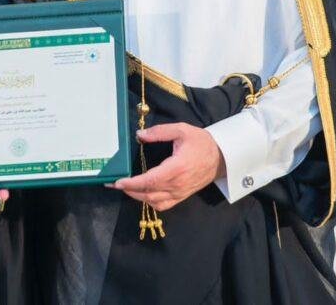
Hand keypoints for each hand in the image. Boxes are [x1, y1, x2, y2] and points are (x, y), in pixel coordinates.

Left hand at [111, 123, 225, 211]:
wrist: (221, 157)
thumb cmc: (201, 142)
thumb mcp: (181, 130)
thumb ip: (159, 132)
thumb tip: (139, 135)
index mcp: (177, 168)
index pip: (150, 181)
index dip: (132, 183)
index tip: (118, 182)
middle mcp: (178, 184)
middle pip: (148, 193)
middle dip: (129, 190)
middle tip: (113, 184)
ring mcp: (180, 193)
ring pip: (154, 201)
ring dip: (137, 196)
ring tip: (124, 187)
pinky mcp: (182, 196)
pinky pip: (163, 205)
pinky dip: (150, 202)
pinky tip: (142, 194)